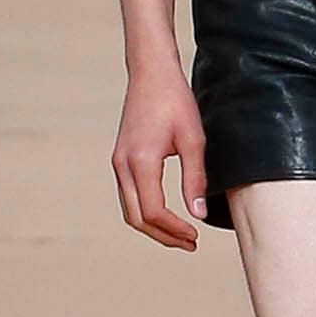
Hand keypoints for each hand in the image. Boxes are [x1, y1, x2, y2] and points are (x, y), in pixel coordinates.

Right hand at [112, 68, 208, 249]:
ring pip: (130, 210)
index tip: (195, 235)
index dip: (174, 230)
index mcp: (141, 161)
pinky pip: (129, 196)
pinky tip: (166, 214)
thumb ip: (195, 179)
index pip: (154, 211)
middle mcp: (123, 165)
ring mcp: (118, 162)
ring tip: (181, 234)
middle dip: (163, 236)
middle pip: (137, 218)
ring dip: (153, 227)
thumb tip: (198, 214)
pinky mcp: (120, 159)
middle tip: (190, 243)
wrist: (151, 73)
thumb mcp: (193, 139)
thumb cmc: (174, 100)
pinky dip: (145, 212)